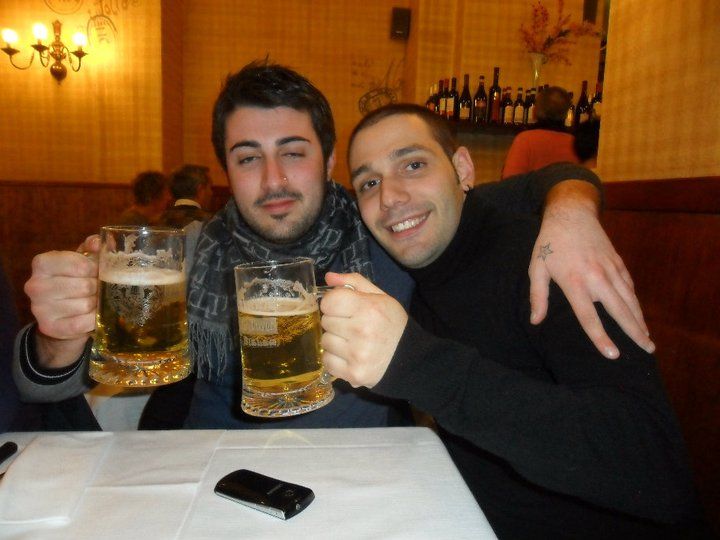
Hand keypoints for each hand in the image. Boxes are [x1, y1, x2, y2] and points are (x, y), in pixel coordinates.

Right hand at [23, 235, 99, 367]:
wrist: (62, 314)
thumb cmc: (75, 280)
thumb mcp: (82, 260)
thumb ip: (93, 247)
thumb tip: (99, 242)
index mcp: (42, 263)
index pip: (81, 265)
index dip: (96, 269)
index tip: (97, 272)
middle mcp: (36, 285)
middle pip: (85, 286)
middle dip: (97, 288)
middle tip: (98, 289)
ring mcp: (40, 308)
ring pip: (85, 305)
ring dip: (96, 304)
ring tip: (94, 301)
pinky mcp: (49, 327)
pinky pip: (83, 323)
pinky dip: (93, 320)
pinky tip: (92, 315)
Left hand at [319, 272, 407, 387]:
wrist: (409, 357)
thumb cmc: (392, 323)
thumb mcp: (379, 297)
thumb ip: (354, 283)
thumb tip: (329, 276)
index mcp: (368, 308)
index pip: (329, 302)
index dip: (333, 303)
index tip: (342, 308)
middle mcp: (362, 330)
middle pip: (326, 321)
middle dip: (335, 322)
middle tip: (351, 326)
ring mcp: (357, 354)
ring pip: (325, 342)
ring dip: (334, 341)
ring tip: (351, 342)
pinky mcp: (354, 373)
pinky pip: (327, 361)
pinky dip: (334, 359)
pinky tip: (349, 356)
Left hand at [529, 187, 653, 358]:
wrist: (571, 213)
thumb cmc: (549, 243)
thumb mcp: (537, 268)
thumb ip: (537, 296)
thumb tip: (535, 321)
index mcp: (574, 282)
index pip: (589, 317)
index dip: (601, 337)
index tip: (613, 355)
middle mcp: (596, 277)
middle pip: (619, 311)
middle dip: (634, 332)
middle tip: (647, 351)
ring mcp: (610, 269)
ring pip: (629, 299)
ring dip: (640, 319)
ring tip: (648, 339)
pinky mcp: (618, 262)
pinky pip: (629, 286)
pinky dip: (635, 302)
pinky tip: (638, 315)